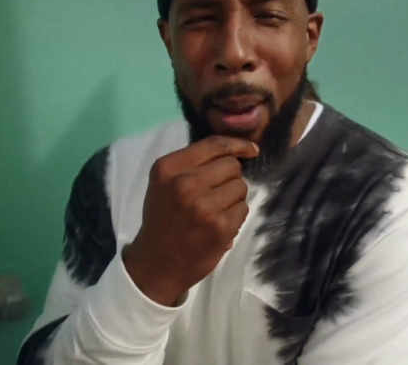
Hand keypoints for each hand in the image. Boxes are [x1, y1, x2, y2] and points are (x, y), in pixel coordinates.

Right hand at [123, 135, 258, 305]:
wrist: (156, 262)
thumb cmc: (164, 218)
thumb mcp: (166, 183)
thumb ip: (194, 164)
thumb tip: (240, 150)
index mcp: (168, 168)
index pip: (214, 144)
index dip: (237, 144)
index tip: (251, 149)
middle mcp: (185, 183)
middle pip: (231, 165)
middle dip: (230, 178)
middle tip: (215, 194)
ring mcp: (203, 206)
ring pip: (241, 186)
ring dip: (233, 198)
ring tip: (215, 211)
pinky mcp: (220, 226)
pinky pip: (243, 209)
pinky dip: (236, 216)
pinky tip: (219, 225)